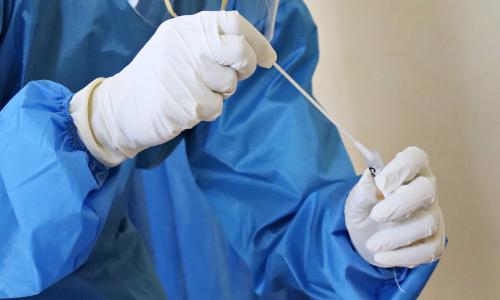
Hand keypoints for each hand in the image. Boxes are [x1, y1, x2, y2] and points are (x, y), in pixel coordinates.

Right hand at [71, 11, 275, 165]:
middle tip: (237, 76)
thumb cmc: (155, 79)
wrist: (119, 108)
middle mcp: (187, 45)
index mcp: (185, 29)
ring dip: (219, 93)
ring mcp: (186, 73)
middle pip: (238, 50)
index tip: (268, 58)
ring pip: (229, 83)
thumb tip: (252, 53)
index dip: (257, 41)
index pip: (234, 22)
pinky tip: (186, 107)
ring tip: (194, 92)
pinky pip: (216, 107)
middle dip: (246, 65)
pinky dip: (207, 111)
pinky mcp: (187, 102)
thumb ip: (209, 44)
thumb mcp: (177, 48)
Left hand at [345, 147, 444, 267]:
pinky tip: (382, 257)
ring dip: (396, 236)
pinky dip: (403, 256)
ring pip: (427, 223)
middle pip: (426, 190)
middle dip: (400, 204)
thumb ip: (363, 189)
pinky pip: (428, 250)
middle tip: (376, 216)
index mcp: (408, 170)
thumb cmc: (365, 208)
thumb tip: (371, 180)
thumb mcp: (356, 198)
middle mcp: (426, 190)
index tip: (382, 183)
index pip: (415, 157)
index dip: (402, 168)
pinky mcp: (434, 242)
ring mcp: (433, 216)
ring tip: (372, 245)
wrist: (366, 237)